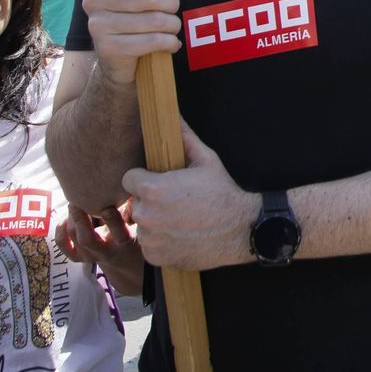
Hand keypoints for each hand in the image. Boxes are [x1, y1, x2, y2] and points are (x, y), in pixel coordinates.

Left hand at [55, 202, 143, 294]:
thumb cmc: (132, 232)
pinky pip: (62, 243)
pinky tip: (66, 218)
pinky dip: (61, 229)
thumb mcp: (139, 222)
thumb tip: (132, 187)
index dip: (112, 221)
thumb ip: (133, 207)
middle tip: (77, 199)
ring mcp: (89, 256)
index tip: (107, 208)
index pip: (118, 234)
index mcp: (124, 242)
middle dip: (79, 218)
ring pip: (73, 236)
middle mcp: (105, 252)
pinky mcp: (77, 257)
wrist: (123, 258)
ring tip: (74, 204)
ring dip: (71, 218)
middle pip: (87, 238)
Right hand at [84, 0, 181, 87]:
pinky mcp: (107, 48)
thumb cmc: (138, 12)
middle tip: (173, 8)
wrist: (119, 56)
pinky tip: (170, 43)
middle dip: (171, 3)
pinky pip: (151, 41)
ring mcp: (97, 25)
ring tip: (171, 27)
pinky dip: (169, 42)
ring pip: (153, 20)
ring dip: (172, 25)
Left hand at [123, 121, 256, 270]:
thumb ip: (184, 137)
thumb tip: (174, 114)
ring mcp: (150, 239)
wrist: (241, 229)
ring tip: (179, 220)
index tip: (158, 182)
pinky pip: (149, 246)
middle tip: (174, 202)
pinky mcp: (155, 257)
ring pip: (142, 225)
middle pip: (135, 203)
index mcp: (153, 189)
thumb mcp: (206, 160)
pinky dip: (160, 243)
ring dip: (154, 223)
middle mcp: (146, 215)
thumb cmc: (223, 193)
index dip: (143, 179)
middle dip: (149, 201)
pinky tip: (180, 235)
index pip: (128, 179)